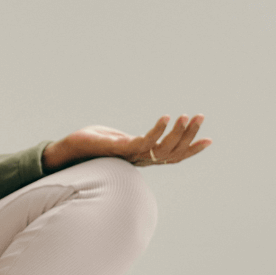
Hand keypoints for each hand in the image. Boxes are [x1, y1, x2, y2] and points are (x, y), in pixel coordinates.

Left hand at [43, 115, 211, 170]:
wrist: (66, 150)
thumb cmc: (90, 143)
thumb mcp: (117, 139)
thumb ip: (133, 140)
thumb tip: (144, 138)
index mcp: (142, 156)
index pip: (173, 156)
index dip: (191, 149)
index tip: (209, 139)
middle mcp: (140, 159)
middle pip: (173, 152)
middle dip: (190, 135)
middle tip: (200, 117)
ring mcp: (131, 155)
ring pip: (163, 148)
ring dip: (178, 132)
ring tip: (188, 116)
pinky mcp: (119, 149)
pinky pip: (144, 142)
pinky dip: (157, 130)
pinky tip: (166, 117)